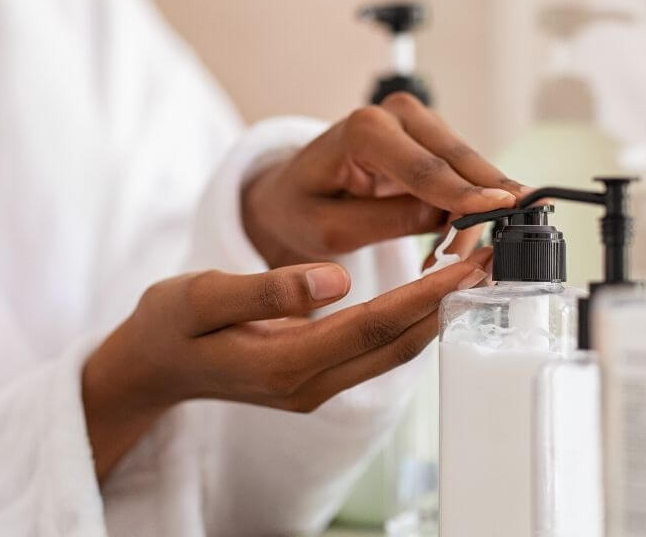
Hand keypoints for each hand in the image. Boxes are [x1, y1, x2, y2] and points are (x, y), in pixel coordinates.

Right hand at [82, 250, 490, 479]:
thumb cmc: (169, 327)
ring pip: (392, 352)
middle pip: (395, 346)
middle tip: (492, 259)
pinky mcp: (317, 379)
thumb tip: (334, 280)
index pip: (371, 327)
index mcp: (284, 364)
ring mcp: (316, 387)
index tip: (469, 263)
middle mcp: (310, 385)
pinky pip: (376, 351)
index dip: (423, 296)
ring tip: (474, 270)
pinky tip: (428, 292)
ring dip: (436, 313)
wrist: (152, 368)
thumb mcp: (199, 298)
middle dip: (448, 303)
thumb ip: (266, 291)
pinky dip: (408, 320)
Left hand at [243, 92, 525, 267]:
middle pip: (459, 161)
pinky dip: (466, 208)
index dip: (465, 193)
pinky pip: (464, 175)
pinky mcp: (431, 141)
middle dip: (483, 205)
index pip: (425, 168)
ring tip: (448, 257)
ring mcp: (418, 123)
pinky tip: (450, 241)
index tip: (504, 208)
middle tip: (502, 250)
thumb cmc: (301, 210)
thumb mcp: (331, 229)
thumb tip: (447, 217)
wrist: (290, 194)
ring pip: (470, 169)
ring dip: (473, 213)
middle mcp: (396, 114)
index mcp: (364, 130)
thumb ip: (387, 222)